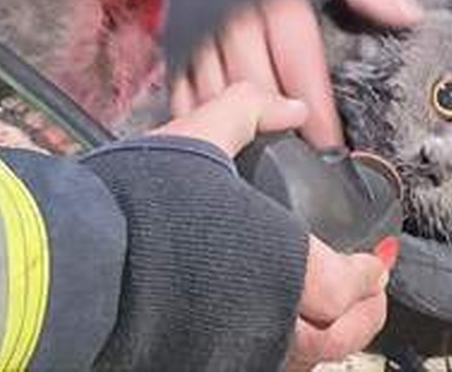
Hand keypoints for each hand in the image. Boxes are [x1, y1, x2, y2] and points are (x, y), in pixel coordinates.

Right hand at [151, 85, 392, 368]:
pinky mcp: (200, 364)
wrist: (77, 260)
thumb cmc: (144, 202)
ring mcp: (232, 353)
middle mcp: (265, 322)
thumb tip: (290, 105)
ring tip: (331, 312)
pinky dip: (283, 349)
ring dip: (327, 337)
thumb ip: (249, 110)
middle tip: (371, 292)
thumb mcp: (201, 137)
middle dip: (363, 315)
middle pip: (336, 340)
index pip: (346, 285)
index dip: (367, 272)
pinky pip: (258, 364)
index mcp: (281, 267)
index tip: (374, 258)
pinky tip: (274, 324)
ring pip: (300, 361)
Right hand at [170, 0, 422, 147]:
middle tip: (301, 167)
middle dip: (279, 130)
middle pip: (256, 89)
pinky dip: (196, 118)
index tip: (331, 147)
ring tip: (260, 162)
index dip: (315, 112)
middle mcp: (237, 20)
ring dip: (238, 131)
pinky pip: (181, 89)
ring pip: (217, 95)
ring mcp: (202, 32)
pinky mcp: (178, 39)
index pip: (300, 66)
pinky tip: (214, 142)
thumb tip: (410, 15)